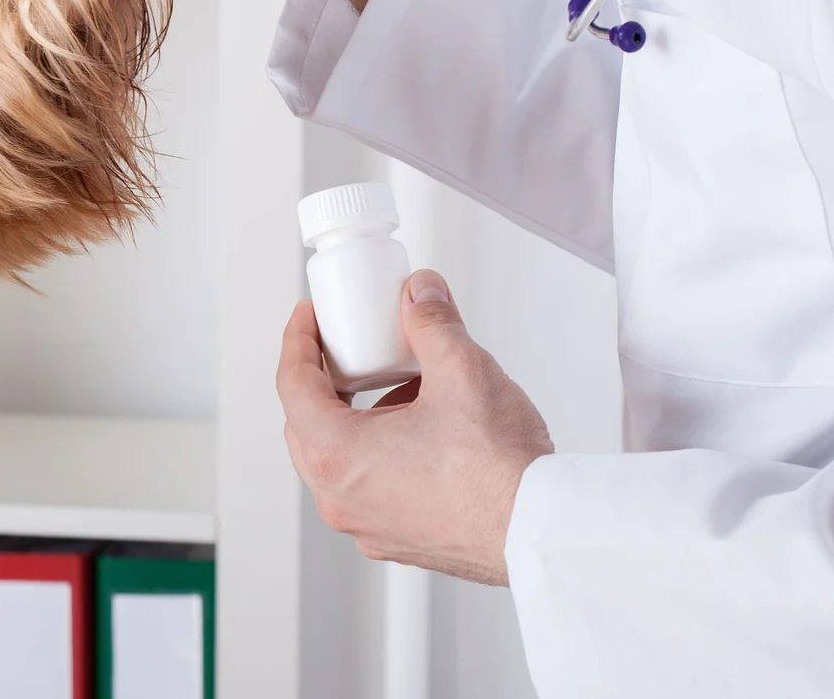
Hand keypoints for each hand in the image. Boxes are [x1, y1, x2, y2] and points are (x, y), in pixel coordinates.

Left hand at [276, 270, 553, 585]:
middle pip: (307, 424)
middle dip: (324, 379)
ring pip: (341, 459)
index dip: (298, 340)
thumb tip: (420, 294)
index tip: (308, 317)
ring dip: (358, 417)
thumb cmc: (500, 471)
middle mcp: (341, 499)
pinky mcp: (400, 539)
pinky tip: (423, 429)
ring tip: (403, 385)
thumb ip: (431, 322)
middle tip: (346, 347)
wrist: (542, 531)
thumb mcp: (462, 370)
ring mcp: (368, 525)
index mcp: (337, 456)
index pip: (291, 384)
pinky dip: (381, 453)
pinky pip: (371, 486)